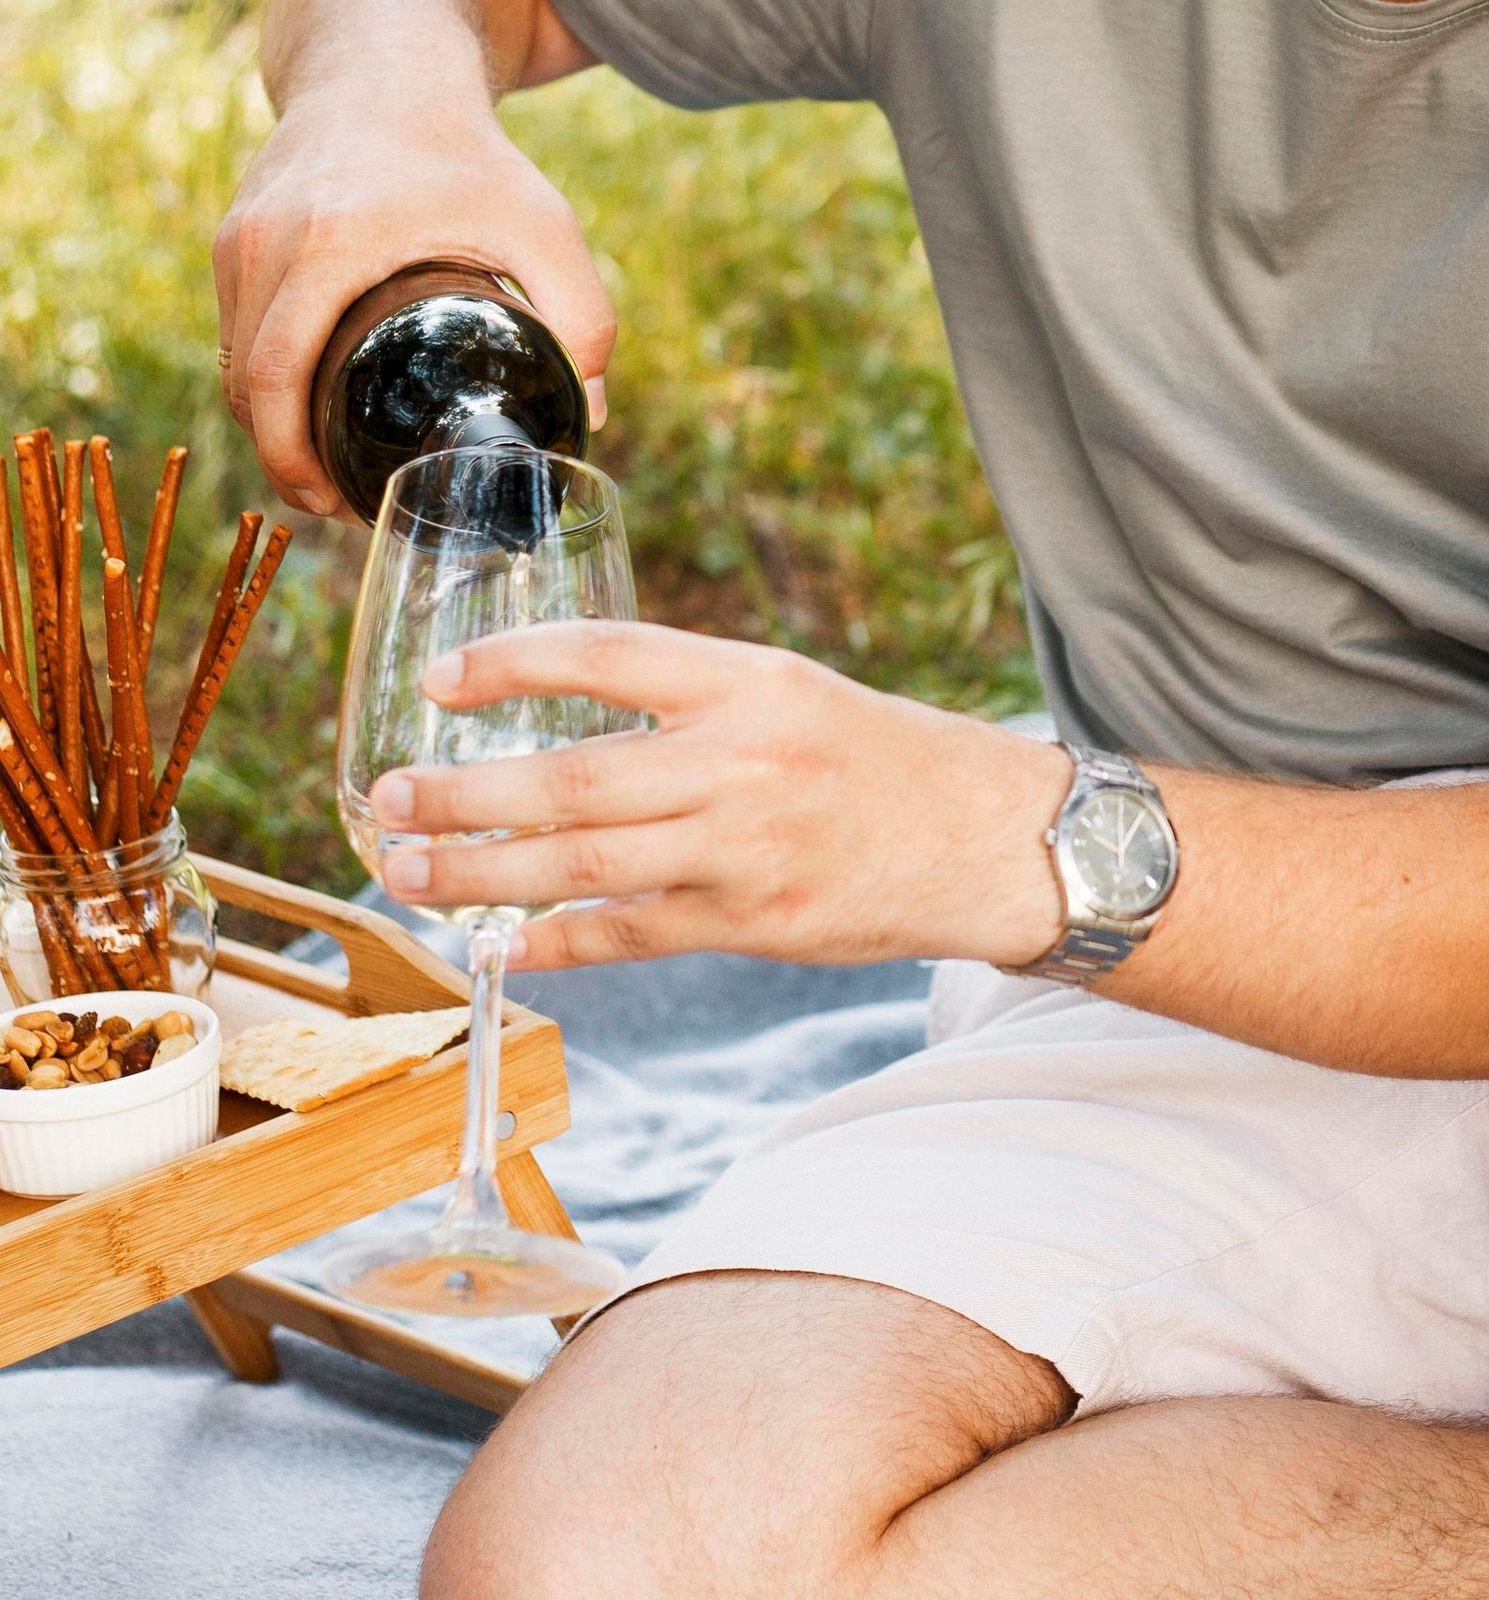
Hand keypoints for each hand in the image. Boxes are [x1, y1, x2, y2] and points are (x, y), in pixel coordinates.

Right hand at [215, 92, 615, 518]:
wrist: (388, 63)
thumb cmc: (466, 148)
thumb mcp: (543, 222)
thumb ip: (582, 313)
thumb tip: (589, 411)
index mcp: (324, 243)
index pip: (276, 375)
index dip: (290, 455)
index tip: (329, 503)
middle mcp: (264, 238)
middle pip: (246, 380)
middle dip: (282, 457)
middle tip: (335, 504)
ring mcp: (239, 233)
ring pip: (234, 356)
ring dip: (269, 420)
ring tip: (324, 464)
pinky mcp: (232, 231)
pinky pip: (234, 325)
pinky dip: (261, 375)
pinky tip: (301, 407)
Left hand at [366, 623, 1068, 973]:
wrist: (989, 838)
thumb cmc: (876, 758)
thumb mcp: (789, 692)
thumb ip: (684, 701)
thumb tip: (553, 715)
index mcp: (750, 682)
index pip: (607, 656)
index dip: (514, 665)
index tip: (442, 680)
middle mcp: (745, 760)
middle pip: (575, 777)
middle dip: (466, 792)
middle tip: (389, 796)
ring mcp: (747, 849)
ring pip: (587, 862)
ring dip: (484, 873)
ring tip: (409, 870)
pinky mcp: (754, 922)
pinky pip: (632, 932)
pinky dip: (556, 939)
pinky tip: (497, 944)